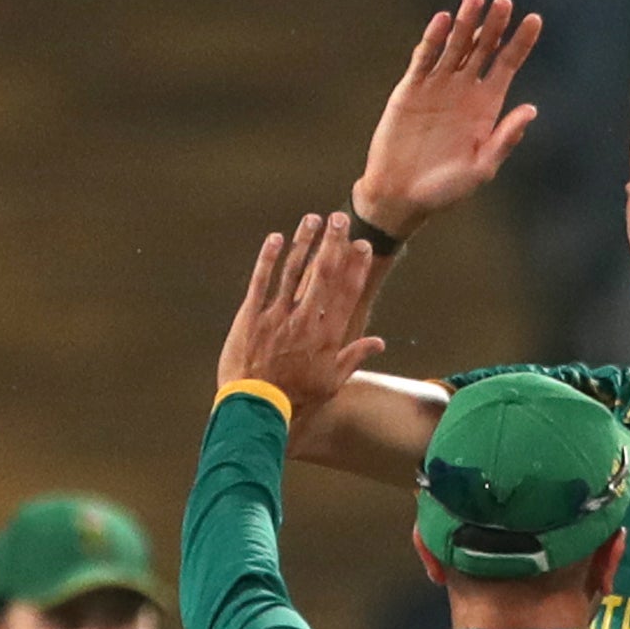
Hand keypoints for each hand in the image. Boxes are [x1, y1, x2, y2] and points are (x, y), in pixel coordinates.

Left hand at [217, 214, 386, 416]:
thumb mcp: (331, 382)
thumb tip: (379, 342)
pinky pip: (260, 283)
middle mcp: (304, 322)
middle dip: (333, 245)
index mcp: (326, 336)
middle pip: (322, 276)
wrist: (256, 409)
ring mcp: (276, 318)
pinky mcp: (250, 319)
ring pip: (292, 273)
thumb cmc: (295, 399)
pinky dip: (267, 260)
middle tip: (341, 219)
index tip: (362, 245)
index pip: (345, 294)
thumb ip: (355, 357)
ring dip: (303, 243)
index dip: (355, 267)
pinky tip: (275, 238)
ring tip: (313, 219)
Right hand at [353, 0, 541, 239]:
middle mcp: (464, 90)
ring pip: (455, 46)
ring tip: (474, 0)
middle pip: (483, 48)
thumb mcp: (480, 169)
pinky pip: (424, 59)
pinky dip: (433, 39)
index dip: (521, 42)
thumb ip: (504, 140)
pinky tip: (442, 20)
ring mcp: (437, 86)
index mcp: (486, 105)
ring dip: (465, 23)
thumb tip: (531, 110)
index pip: (507, 64)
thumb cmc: (444, 190)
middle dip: (494, 26)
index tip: (534, 19)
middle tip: (504, 3)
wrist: (399, 196)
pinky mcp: (410, 89)